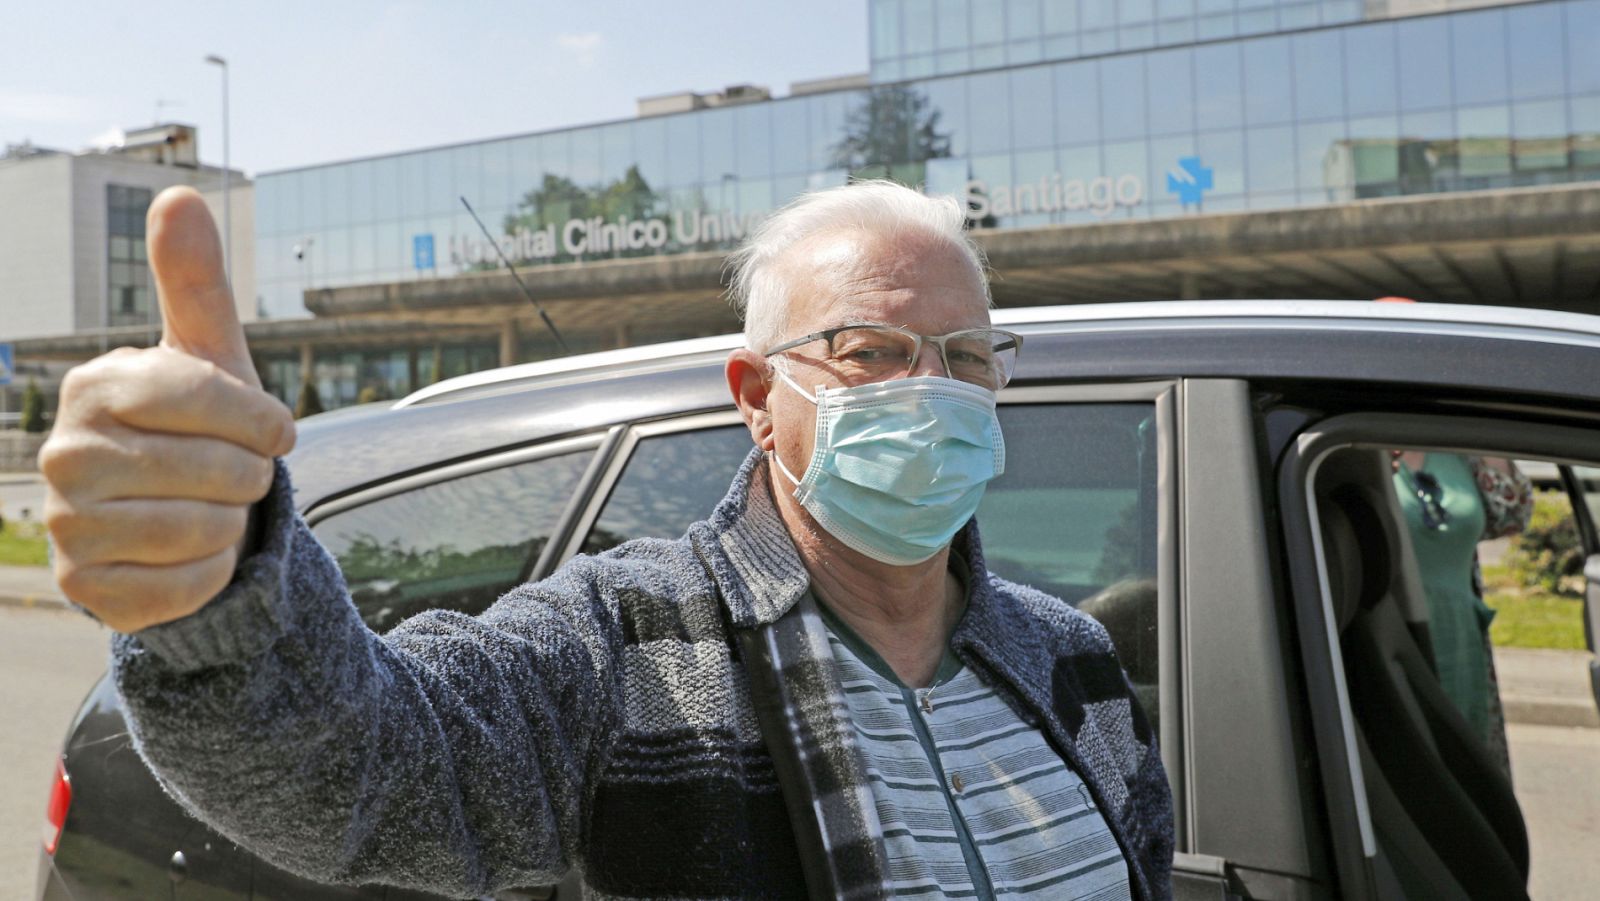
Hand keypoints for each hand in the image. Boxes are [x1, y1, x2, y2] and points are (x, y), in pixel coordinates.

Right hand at [39, 187, 295, 632]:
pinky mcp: (86, 589)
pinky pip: (185, 588)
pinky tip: (195, 554)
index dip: (261, 420)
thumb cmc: (200, 428)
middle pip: (216, 470)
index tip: (278, 431)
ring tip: (214, 510)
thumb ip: (195, 282)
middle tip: (236, 475)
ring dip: (232, 524)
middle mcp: (64, 451)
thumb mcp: (207, 355)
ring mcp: (66, 524)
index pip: (205, 396)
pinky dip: (212, 574)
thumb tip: (178, 193)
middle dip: (250, 477)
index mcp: (96, 385)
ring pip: (202, 530)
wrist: (182, 517)